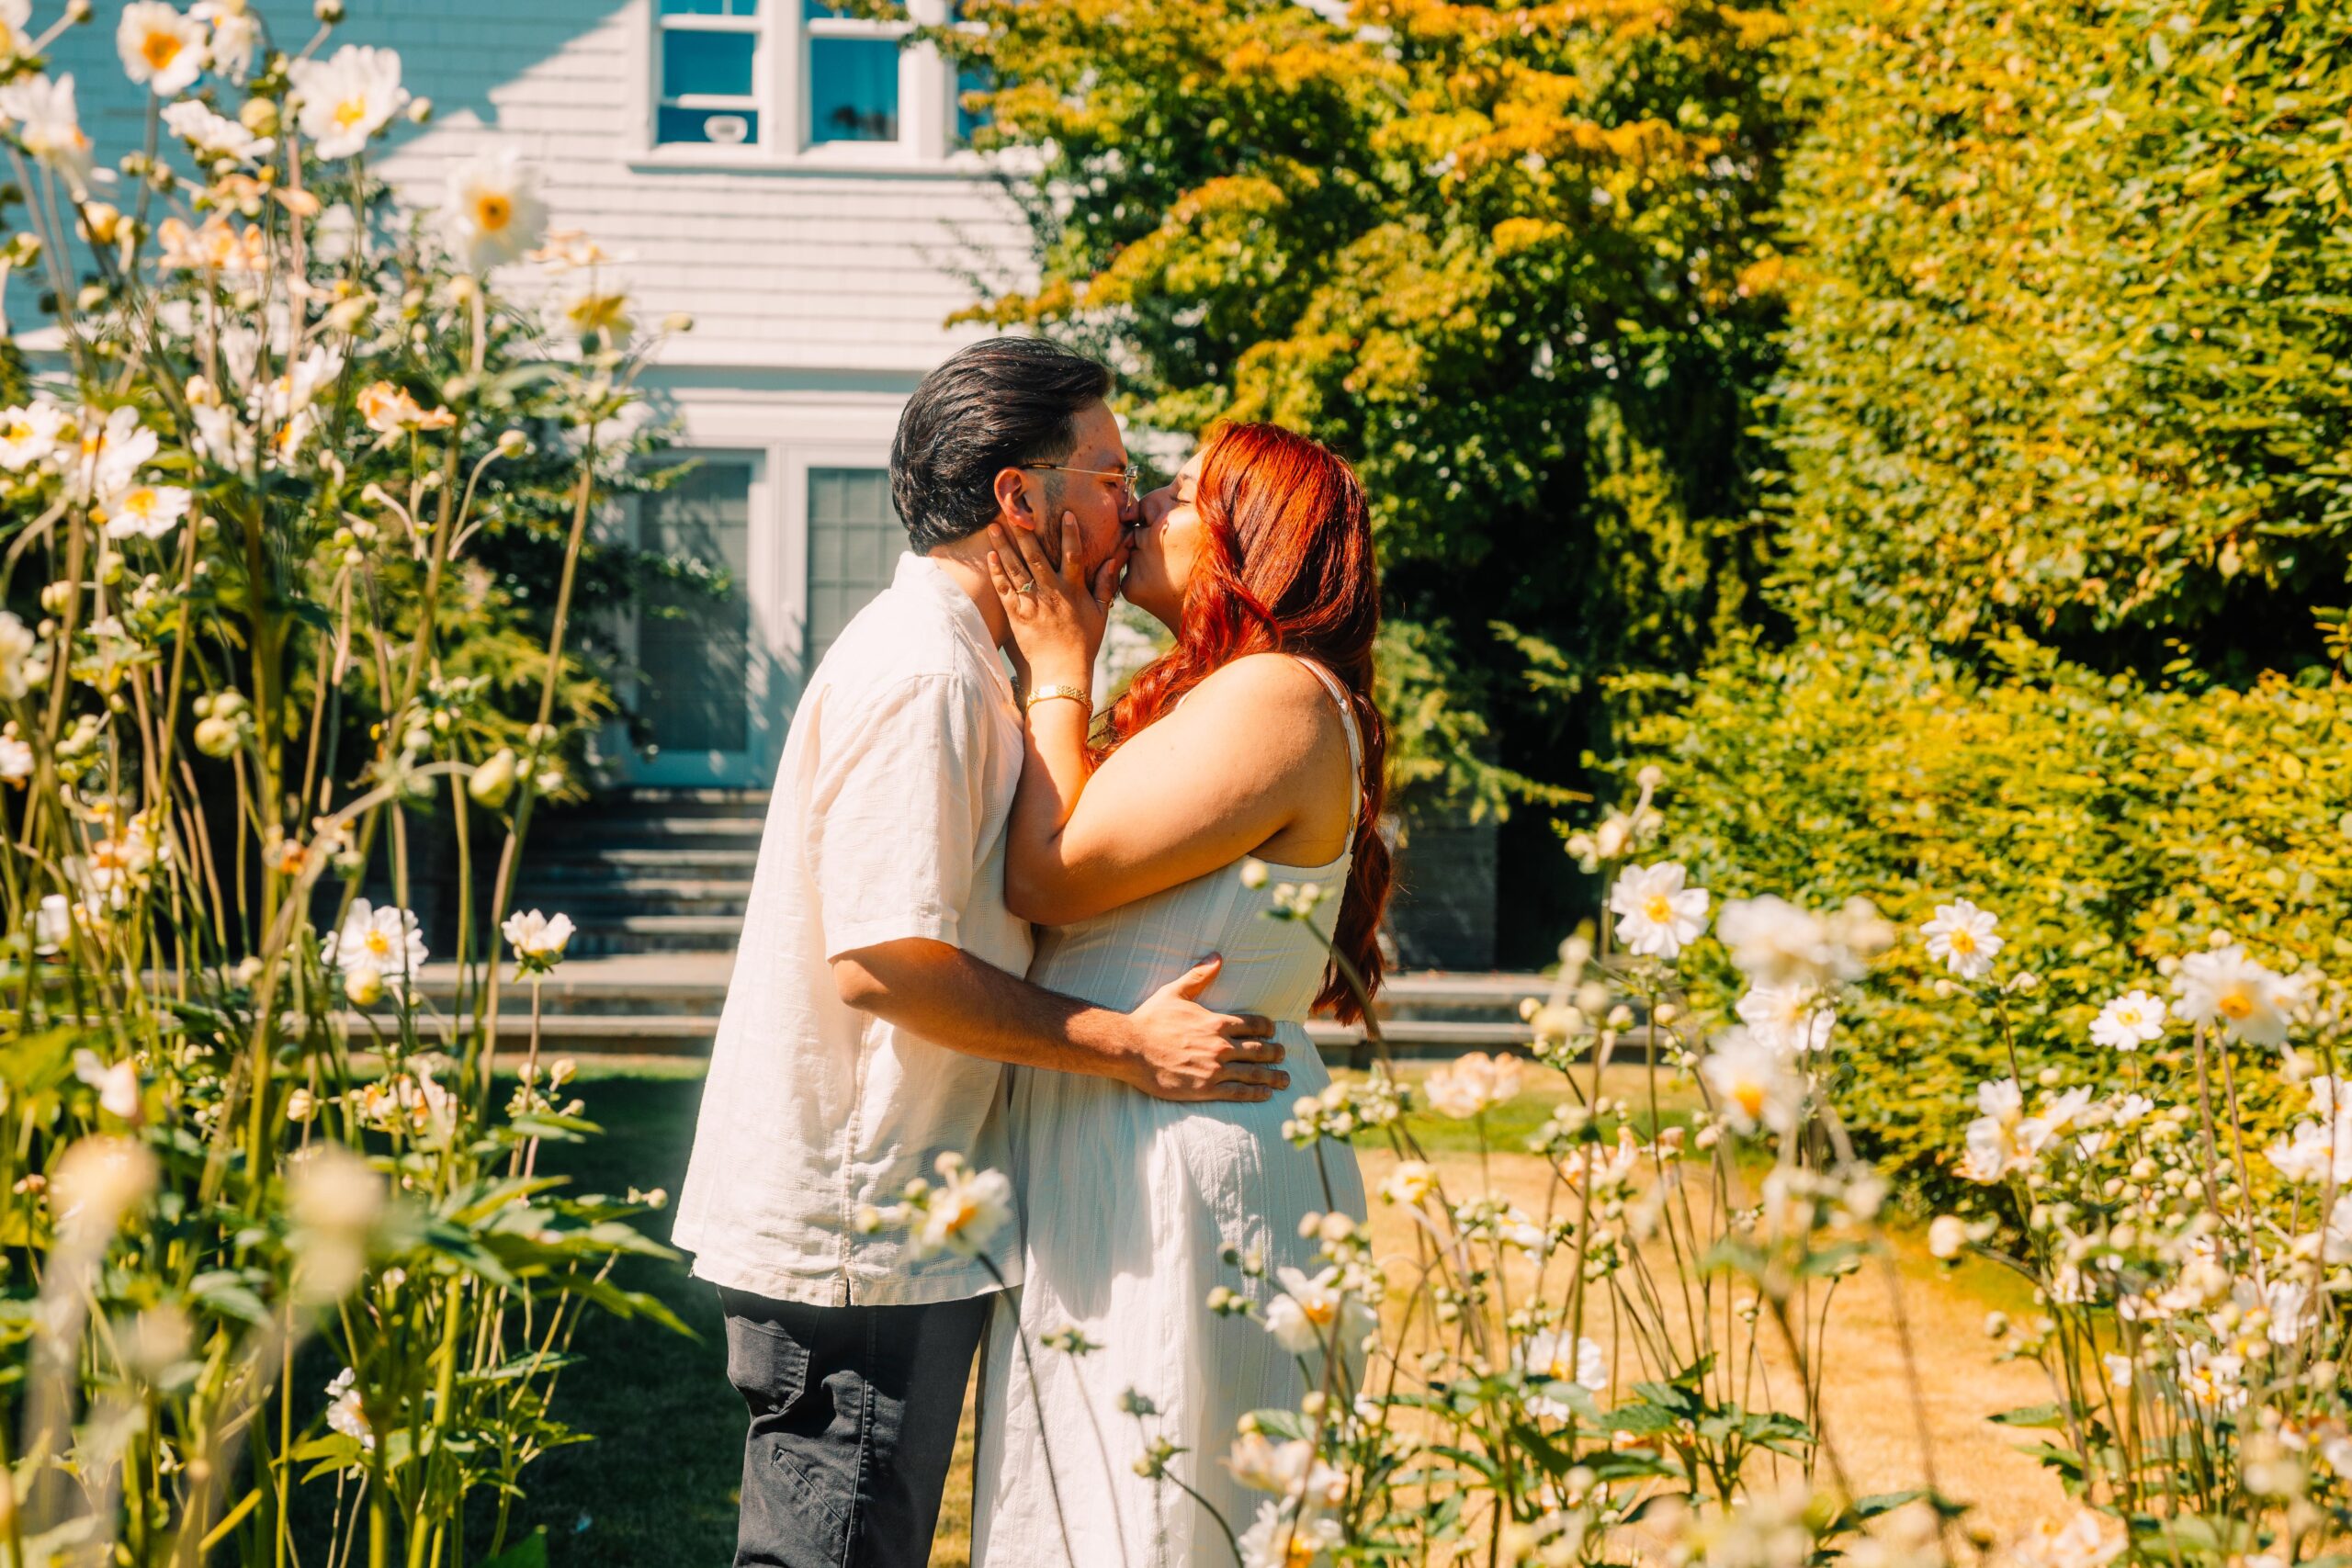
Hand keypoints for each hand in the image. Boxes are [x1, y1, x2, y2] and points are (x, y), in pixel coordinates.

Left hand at [986, 514, 1120, 690]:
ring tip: (994, 527)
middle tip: (1014, 512)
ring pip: (1015, 568)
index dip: (1070, 533)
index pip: (1073, 554)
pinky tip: (990, 557)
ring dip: (1004, 546)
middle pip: (1035, 556)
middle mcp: (1051, 592)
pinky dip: (996, 572)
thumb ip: (1105, 586)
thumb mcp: (1100, 614)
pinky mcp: (1017, 615)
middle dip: (1024, 532)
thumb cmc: (1083, 644)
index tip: (1066, 513)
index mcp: (1072, 590)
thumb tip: (1113, 562)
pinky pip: (1004, 589)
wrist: (1061, 672)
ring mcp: (1032, 603)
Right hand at [1118, 956, 1289, 1102]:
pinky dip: (1255, 1093)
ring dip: (1273, 1076)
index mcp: (1217, 1022)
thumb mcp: (1175, 992)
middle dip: (1275, 1052)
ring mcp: (1215, 1069)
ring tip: (1285, 1079)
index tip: (1273, 1031)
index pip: (1254, 1025)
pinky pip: (1237, 1092)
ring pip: (1253, 1073)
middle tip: (1284, 1054)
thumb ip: (1199, 976)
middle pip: (1260, 1050)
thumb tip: (1217, 956)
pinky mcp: (1205, 1089)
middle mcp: (1221, 1046)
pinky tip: (1265, 1093)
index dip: (1267, 1028)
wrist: (1130, 1049)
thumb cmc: (1150, 1019)